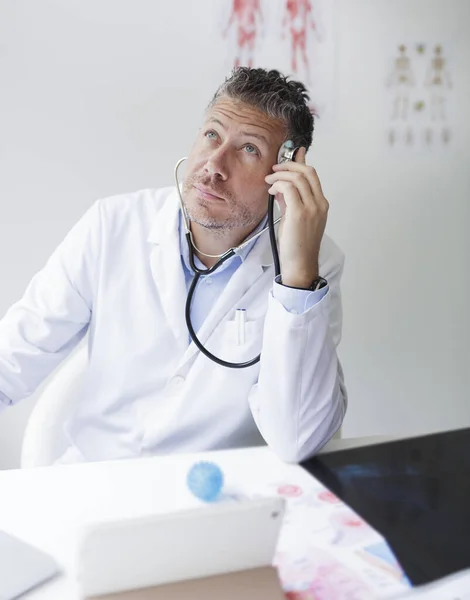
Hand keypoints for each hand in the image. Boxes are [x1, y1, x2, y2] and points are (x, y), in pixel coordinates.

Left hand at [264, 148, 328, 288]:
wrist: (300, 264)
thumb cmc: (297, 245)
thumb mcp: (293, 218)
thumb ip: (289, 200)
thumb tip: (280, 185)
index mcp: (321, 204)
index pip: (312, 175)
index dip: (300, 162)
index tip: (288, 156)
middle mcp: (319, 204)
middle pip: (307, 171)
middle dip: (289, 165)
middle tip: (274, 169)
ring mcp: (312, 208)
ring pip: (298, 177)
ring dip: (281, 174)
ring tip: (269, 180)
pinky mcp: (300, 212)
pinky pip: (289, 188)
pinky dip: (278, 184)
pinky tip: (271, 189)